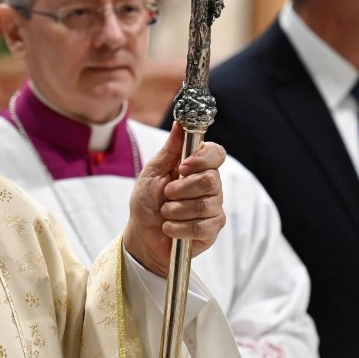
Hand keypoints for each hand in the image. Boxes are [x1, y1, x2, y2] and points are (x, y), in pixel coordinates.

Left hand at [123, 122, 225, 277]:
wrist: (141, 234)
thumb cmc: (147, 201)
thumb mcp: (152, 172)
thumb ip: (169, 150)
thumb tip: (180, 123)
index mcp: (197, 167)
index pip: (216, 154)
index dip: (202, 159)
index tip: (182, 167)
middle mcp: (210, 186)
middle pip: (211, 181)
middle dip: (182, 189)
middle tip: (166, 194)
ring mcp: (213, 208)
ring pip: (204, 205)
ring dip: (176, 210)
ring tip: (165, 213)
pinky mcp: (211, 230)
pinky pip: (202, 226)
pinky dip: (178, 228)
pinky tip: (169, 228)